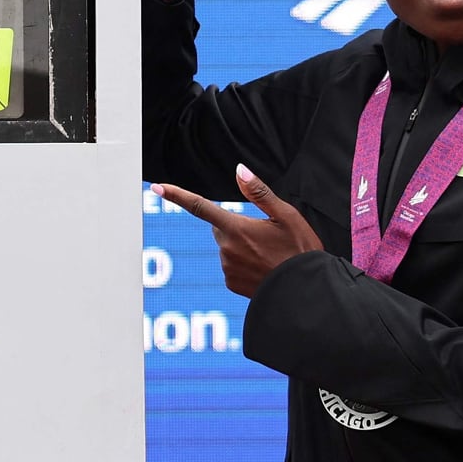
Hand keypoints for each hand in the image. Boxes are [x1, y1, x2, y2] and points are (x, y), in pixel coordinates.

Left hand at [153, 164, 323, 297]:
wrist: (304, 290)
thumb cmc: (300, 251)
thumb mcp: (286, 216)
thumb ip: (259, 192)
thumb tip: (239, 171)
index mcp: (237, 228)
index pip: (200, 206)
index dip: (177, 195)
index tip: (157, 188)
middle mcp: (226, 248)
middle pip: (220, 228)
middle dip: (236, 227)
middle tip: (265, 236)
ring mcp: (226, 267)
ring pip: (227, 248)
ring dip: (242, 247)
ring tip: (269, 255)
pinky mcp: (230, 283)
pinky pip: (231, 266)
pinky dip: (243, 264)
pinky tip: (263, 268)